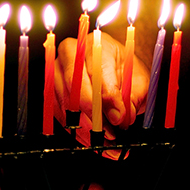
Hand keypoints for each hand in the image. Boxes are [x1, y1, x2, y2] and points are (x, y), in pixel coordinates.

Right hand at [54, 35, 148, 156]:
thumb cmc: (125, 72)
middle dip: (94, 116)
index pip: (96, 71)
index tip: (120, 118)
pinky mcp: (51, 91)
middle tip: (111, 134)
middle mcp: (71, 54)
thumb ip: (132, 97)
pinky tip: (93, 142)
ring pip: (65, 103)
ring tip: (105, 145)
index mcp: (95, 44)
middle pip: (75, 86)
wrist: (115, 70)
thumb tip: (121, 117)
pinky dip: (77, 132)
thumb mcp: (138, 81)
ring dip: (86, 129)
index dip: (108, 98)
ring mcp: (56, 72)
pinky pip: (60, 115)